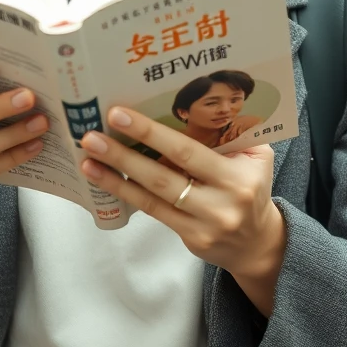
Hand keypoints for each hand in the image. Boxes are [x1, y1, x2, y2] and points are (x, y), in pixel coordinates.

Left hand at [79, 108, 286, 306]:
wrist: (258, 242)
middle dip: (125, 154)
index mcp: (237, 176)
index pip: (187, 151)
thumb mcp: (255, 156)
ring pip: (153, 196)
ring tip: (88, 157)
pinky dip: (126, 194)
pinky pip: (154, 212)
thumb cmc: (252, 186)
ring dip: (116, 176)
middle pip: (164, 175)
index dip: (152, 133)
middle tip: (92, 136)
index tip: (120, 115)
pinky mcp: (190, 239)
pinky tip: (103, 178)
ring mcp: (204, 224)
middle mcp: (221, 202)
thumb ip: (230, 134)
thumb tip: (186, 105)